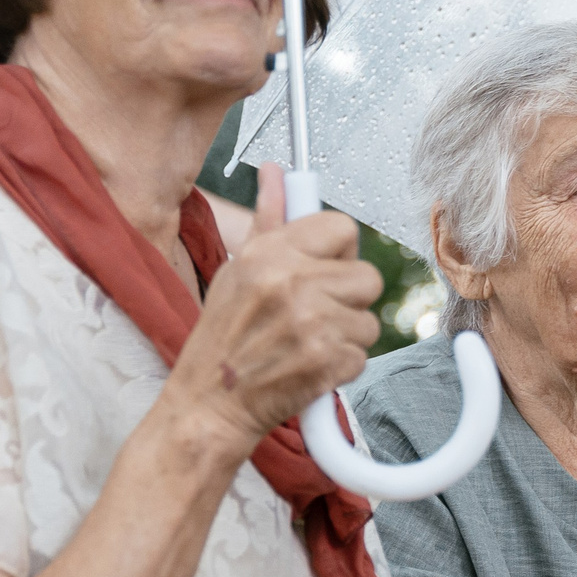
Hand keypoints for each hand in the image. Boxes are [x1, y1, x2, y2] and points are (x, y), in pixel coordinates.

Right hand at [165, 162, 382, 456]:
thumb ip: (267, 220)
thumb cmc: (221, 338)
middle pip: (367, 276)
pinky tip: (308, 368)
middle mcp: (292, 283)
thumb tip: (276, 171)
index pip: (343, 228)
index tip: (322, 271)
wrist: (208, 405)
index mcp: (270, 254)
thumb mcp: (237, 271)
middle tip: (312, 316)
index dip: (338, 253)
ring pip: (368, 321)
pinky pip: (362, 356)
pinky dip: (340, 367)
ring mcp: (312, 324)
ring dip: (344, 337)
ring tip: (304, 345)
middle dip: (347, 299)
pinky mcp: (327, 362)